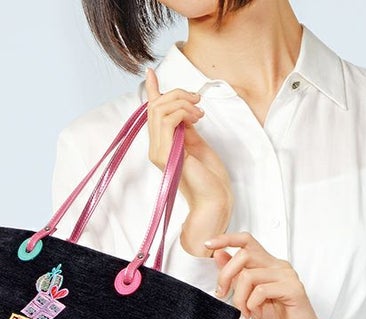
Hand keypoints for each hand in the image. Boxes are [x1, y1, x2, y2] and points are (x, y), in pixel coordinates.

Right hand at [144, 68, 232, 252]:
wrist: (214, 199)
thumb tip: (183, 108)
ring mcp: (159, 152)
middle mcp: (156, 149)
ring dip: (182, 102)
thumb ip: (186, 126)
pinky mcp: (166, 155)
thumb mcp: (197, 143)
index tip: (151, 72)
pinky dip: (183, 112)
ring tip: (199, 112)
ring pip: (160, 110)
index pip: (152, 114)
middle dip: (177, 94)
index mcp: (163, 146)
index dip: (151, 91)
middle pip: (155, 107)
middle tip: (198, 100)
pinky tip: (197, 119)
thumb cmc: (210, 177)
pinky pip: (167, 120)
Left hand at [205, 230, 347, 318]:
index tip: (208, 245)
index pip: (246, 241)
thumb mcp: (248, 298)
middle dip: (226, 276)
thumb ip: (236, 277)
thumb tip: (219, 255)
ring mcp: (287, 276)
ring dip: (240, 298)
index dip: (226, 239)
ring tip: (244, 312)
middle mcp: (278, 266)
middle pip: (244, 255)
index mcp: (267, 265)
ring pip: (249, 275)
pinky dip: (252, 304)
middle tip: (223, 295)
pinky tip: (256, 313)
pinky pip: (261, 290)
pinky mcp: (293, 288)